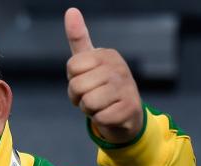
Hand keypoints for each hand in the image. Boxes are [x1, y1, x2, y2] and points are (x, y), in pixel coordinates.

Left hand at [65, 8, 143, 144]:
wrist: (125, 115)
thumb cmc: (102, 86)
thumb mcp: (89, 62)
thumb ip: (78, 38)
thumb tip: (71, 10)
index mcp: (107, 54)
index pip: (72, 67)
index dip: (73, 80)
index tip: (85, 81)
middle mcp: (119, 67)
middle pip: (77, 86)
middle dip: (79, 97)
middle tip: (92, 96)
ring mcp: (126, 88)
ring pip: (88, 102)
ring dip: (89, 110)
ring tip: (101, 105)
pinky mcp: (129, 109)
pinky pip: (99, 118)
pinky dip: (100, 120)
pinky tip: (110, 114)